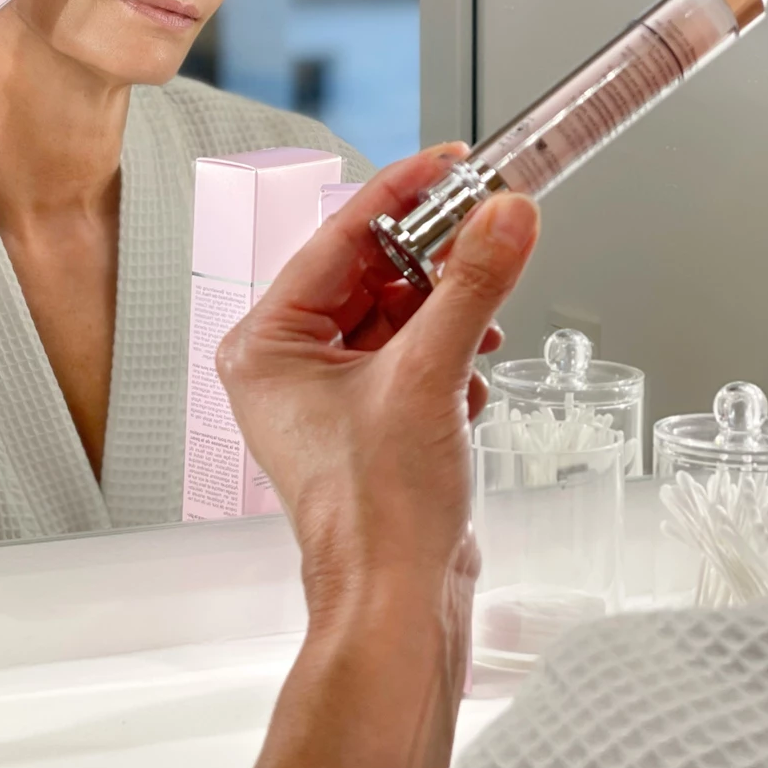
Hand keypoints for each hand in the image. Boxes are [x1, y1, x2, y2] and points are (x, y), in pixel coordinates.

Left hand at [220, 145, 539, 767]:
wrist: (398, 603)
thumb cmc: (376, 515)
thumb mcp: (429, 377)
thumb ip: (470, 285)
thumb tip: (501, 215)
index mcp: (266, 345)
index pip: (335, 241)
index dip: (398, 197)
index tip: (449, 164)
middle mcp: (287, 365)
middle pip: (371, 274)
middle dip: (434, 265)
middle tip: (488, 232)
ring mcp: (328, 394)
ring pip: (398, 314)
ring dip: (448, 315)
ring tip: (482, 326)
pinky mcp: (369, 418)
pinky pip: (412, 355)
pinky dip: (449, 357)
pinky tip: (471, 385)